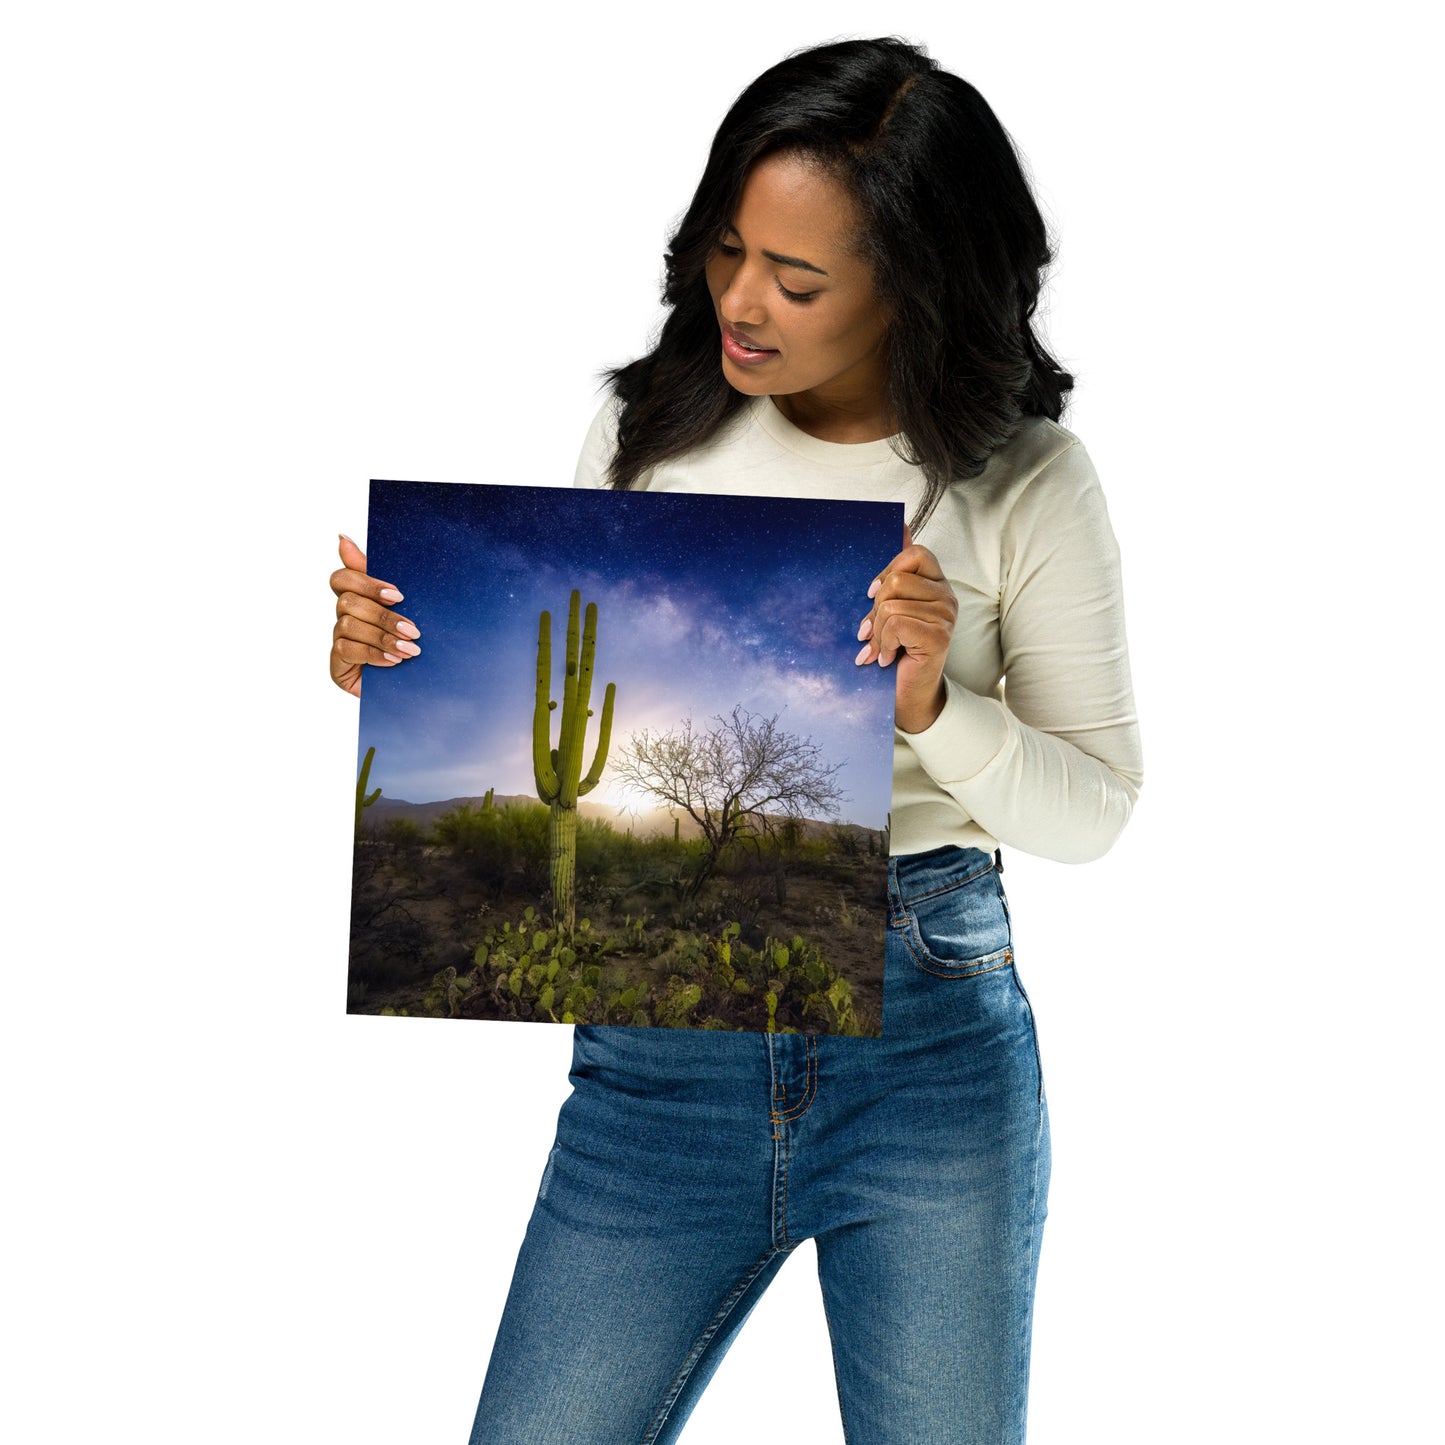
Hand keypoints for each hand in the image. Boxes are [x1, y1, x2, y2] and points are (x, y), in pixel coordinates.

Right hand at [329, 534, 420, 696]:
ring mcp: (339, 640)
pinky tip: (394, 662)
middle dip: (384, 616)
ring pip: (348, 625)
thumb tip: (342, 537)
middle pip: (348, 601)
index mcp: (359, 598)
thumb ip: (381, 578)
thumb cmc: (410, 642)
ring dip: (383, 637)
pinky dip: (374, 654)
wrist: (417, 687)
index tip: (399, 595)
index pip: (342, 578)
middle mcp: (344, 617)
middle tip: (413, 629)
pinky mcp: (337, 664)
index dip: (366, 582)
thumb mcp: (406, 610)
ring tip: (410, 650)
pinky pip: (347, 650)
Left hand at [854, 524, 956, 733]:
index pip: (915, 553)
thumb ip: (898, 570)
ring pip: (892, 605)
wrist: (908, 693)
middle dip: (875, 609)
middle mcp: (947, 596)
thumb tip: (901, 524)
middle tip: (872, 631)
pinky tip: (886, 658)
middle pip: (897, 581)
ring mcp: (946, 616)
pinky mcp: (939, 636)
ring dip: (877, 632)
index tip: (872, 595)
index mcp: (936, 584)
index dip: (888, 570)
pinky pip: (896, 624)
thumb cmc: (898, 649)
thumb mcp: (892, 606)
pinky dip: (883, 644)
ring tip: (880, 648)